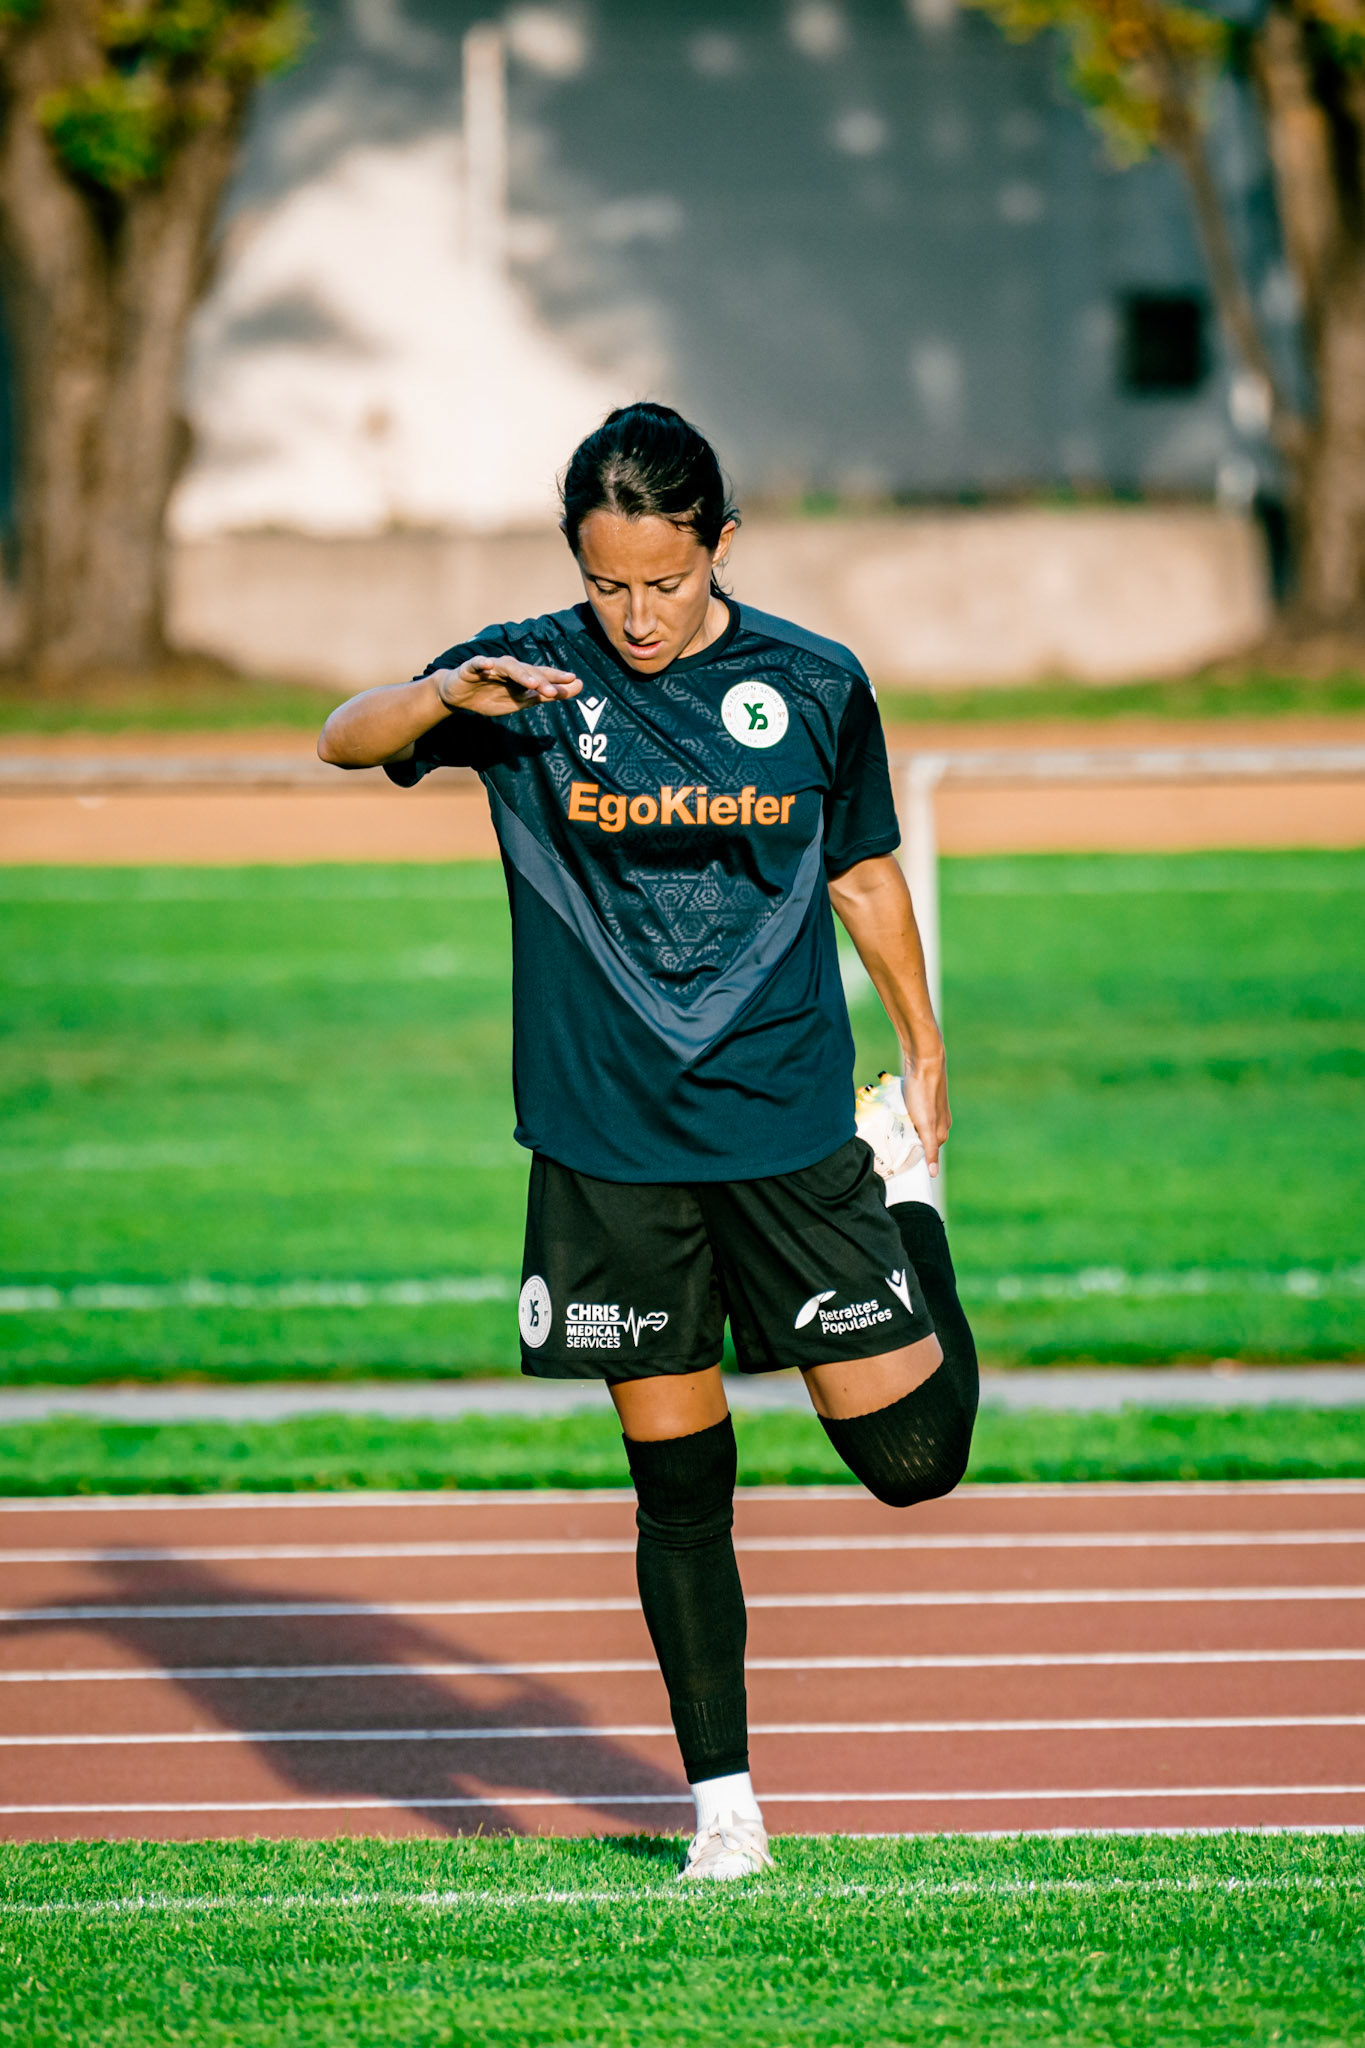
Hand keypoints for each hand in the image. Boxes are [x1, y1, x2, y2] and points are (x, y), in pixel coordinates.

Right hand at [433, 656, 581, 717]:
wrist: (458, 697)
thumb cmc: (491, 697)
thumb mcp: (519, 702)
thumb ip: (543, 696)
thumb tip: (571, 690)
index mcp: (521, 677)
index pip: (542, 676)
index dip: (558, 679)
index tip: (577, 683)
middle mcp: (509, 668)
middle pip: (528, 671)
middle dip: (542, 681)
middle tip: (554, 692)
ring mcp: (491, 666)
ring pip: (508, 666)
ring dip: (520, 674)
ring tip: (531, 683)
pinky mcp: (471, 668)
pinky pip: (477, 663)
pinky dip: (483, 663)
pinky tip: (489, 665)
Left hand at [902, 1047, 950, 1177]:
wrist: (925, 1062)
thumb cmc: (923, 1093)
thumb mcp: (925, 1125)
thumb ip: (930, 1149)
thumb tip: (932, 1174)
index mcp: (941, 1131)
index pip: (925, 1151)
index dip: (911, 1155)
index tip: (895, 1158)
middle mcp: (940, 1121)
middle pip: (920, 1139)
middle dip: (907, 1142)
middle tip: (888, 1144)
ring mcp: (933, 1109)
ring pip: (916, 1125)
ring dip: (904, 1128)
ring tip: (889, 1129)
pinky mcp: (924, 1097)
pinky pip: (913, 1113)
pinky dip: (905, 1116)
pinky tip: (895, 1113)